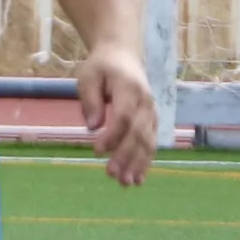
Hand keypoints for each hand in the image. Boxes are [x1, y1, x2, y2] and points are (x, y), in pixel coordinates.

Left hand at [75, 44, 156, 186]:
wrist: (123, 55)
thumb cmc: (101, 67)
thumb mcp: (88, 76)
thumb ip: (90, 100)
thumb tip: (93, 126)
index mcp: (130, 88)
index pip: (124, 116)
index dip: (113, 135)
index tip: (97, 151)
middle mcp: (145, 102)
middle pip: (138, 132)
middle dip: (126, 156)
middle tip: (112, 175)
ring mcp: (151, 112)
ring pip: (148, 141)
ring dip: (138, 164)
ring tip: (126, 184)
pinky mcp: (152, 120)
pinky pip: (151, 143)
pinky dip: (145, 162)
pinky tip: (137, 179)